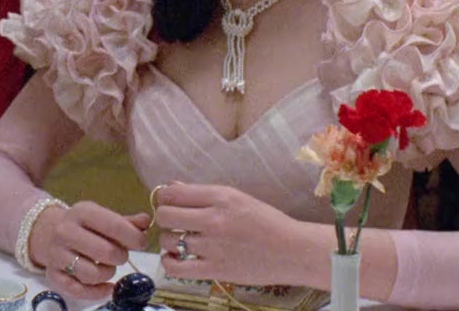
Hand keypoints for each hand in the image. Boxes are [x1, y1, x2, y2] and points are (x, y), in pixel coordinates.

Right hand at [29, 201, 150, 299]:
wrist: (46, 231)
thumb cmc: (82, 225)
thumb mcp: (100, 216)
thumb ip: (125, 221)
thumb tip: (146, 222)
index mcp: (81, 212)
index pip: (114, 225)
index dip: (134, 237)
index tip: (141, 242)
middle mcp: (66, 231)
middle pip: (106, 252)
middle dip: (121, 256)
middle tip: (121, 255)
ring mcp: (57, 254)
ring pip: (92, 274)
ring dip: (108, 274)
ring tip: (108, 267)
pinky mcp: (53, 274)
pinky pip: (78, 290)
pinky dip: (97, 292)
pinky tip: (107, 287)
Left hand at [154, 183, 307, 286]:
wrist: (294, 251)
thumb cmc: (268, 222)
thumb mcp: (237, 198)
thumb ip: (203, 194)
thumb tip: (172, 187)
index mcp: (220, 198)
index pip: (172, 193)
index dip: (164, 198)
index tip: (170, 203)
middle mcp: (213, 220)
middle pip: (164, 215)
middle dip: (164, 217)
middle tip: (175, 223)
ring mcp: (212, 247)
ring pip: (168, 240)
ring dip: (170, 240)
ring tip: (181, 241)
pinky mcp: (215, 270)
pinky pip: (176, 268)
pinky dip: (169, 262)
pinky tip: (175, 258)